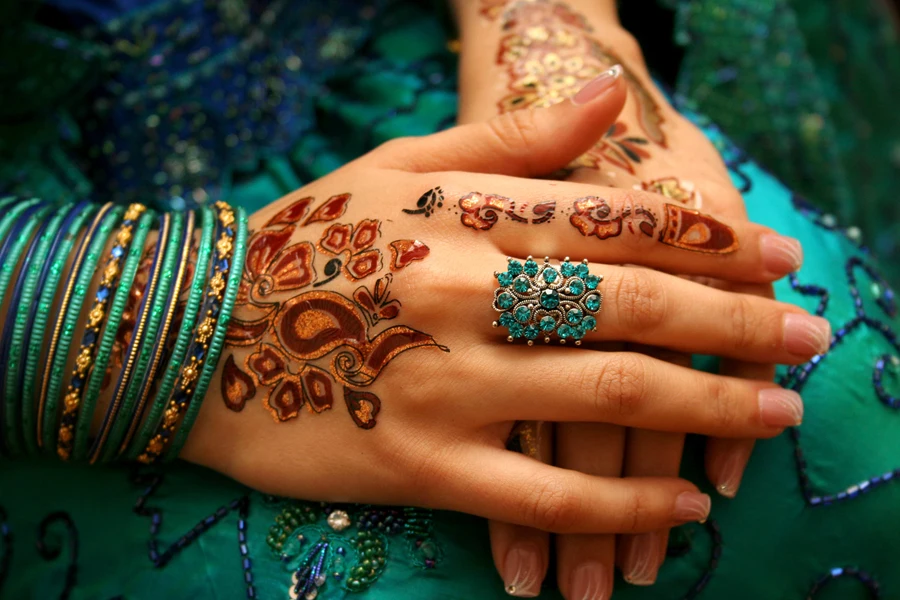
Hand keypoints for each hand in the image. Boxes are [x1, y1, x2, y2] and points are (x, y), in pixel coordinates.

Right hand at [181, 81, 817, 544]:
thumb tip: (606, 100)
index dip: (712, 236)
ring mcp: (443, 388)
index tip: (774, 257)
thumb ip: (509, 146)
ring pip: (605, 400)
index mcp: (461, 218)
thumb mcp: (394, 170)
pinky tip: (685, 503)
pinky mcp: (419, 467)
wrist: (193, 334)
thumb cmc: (302, 243)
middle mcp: (463, 298)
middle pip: (633, 307)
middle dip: (737, 322)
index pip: (618, 218)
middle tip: (805, 335)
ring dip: (707, 409)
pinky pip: (542, 496)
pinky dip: (621, 505)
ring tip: (775, 414)